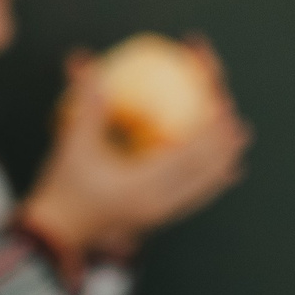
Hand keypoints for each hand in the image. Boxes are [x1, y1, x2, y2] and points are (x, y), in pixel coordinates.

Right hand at [22, 49, 248, 256]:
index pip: (192, 145)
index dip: (210, 114)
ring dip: (225, 154)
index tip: (215, 89)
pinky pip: (199, 194)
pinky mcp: (162, 218)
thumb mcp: (72, 146)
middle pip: (212, 163)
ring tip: (237, 130)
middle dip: (225, 131)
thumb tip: (82, 59)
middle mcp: (164, 203)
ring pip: (211, 182)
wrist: (57, 235)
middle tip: (226, 102)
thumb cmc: (61, 192)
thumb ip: (85, 104)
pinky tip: (221, 166)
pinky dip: (213, 174)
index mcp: (147, 186)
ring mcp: (165, 213)